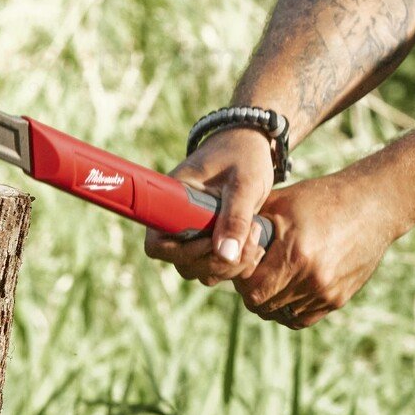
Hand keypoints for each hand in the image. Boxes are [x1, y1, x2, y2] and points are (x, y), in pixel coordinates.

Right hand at [143, 128, 275, 285]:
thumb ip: (236, 217)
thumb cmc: (244, 155)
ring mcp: (194, 233)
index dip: (182, 252)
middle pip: (182, 263)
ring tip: (257, 237)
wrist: (254, 144)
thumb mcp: (244, 182)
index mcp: (173, 200)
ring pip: (201, 270)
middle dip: (217, 261)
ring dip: (231, 265)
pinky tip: (257, 244)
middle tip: (251, 236)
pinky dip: (238, 265)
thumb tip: (226, 256)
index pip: (157, 243)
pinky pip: (217, 267)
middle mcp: (178, 221)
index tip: (213, 240)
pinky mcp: (212, 240)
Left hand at [237, 170, 409, 328]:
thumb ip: (248, 225)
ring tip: (270, 276)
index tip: (240, 262)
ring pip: (279, 314)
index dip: (239, 277)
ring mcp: (327, 293)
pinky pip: (301, 318)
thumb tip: (218, 240)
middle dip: (250, 290)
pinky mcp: (338, 300)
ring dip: (269, 300)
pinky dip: (288, 307)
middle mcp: (313, 278)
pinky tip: (286, 286)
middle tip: (252, 271)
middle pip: (261, 304)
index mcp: (296, 253)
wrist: (372, 205)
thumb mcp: (280, 203)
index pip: (250, 287)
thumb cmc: (321, 198)